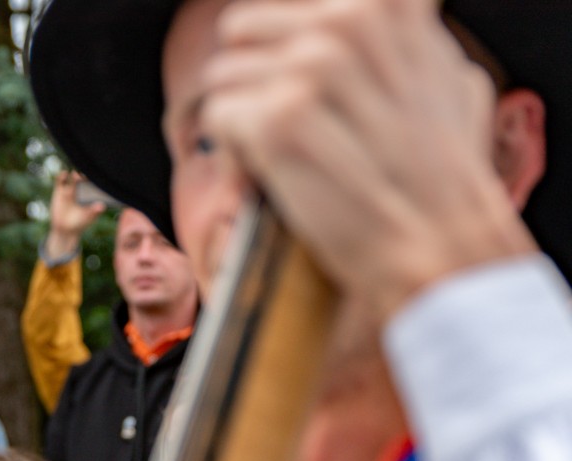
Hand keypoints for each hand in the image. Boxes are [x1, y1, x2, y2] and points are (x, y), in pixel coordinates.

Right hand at [44, 171, 106, 261]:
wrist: (64, 229)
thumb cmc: (79, 223)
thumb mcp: (87, 218)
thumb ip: (94, 212)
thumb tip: (102, 207)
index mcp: (91, 194)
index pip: (95, 184)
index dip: (97, 179)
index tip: (98, 178)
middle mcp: (82, 190)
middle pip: (85, 179)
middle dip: (86, 175)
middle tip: (86, 176)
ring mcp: (71, 189)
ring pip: (73, 177)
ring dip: (75, 175)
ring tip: (75, 175)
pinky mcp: (60, 191)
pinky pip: (60, 181)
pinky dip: (62, 176)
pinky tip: (64, 174)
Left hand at [201, 0, 536, 321]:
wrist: (437, 239)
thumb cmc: (441, 169)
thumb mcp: (443, 74)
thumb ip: (402, 37)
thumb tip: (374, 16)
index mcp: (379, 3)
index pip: (279, 9)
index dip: (277, 55)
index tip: (298, 100)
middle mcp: (344, 22)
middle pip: (240, 31)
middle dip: (246, 80)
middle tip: (272, 128)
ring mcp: (311, 70)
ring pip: (220, 76)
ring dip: (236, 121)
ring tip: (269, 160)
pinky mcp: (278, 119)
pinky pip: (215, 116)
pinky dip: (229, 155)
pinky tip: (261, 181)